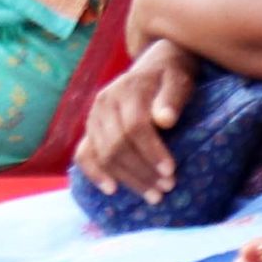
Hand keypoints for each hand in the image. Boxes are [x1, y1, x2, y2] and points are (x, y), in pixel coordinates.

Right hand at [75, 39, 198, 196]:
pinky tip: (112, 189)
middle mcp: (104, 105)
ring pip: (104, 154)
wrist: (154, 66)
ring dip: (127, 178)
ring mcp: (93, 118)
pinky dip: (95, 173)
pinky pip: (84, 154)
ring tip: (153, 195)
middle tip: (166, 188)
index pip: (135, 127)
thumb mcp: (178, 79)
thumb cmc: (170, 76)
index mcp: (126, 91)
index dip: (151, 151)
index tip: (170, 171)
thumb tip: (165, 121)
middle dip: (142, 171)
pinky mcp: (90, 129)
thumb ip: (172, 97)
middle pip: (117, 145)